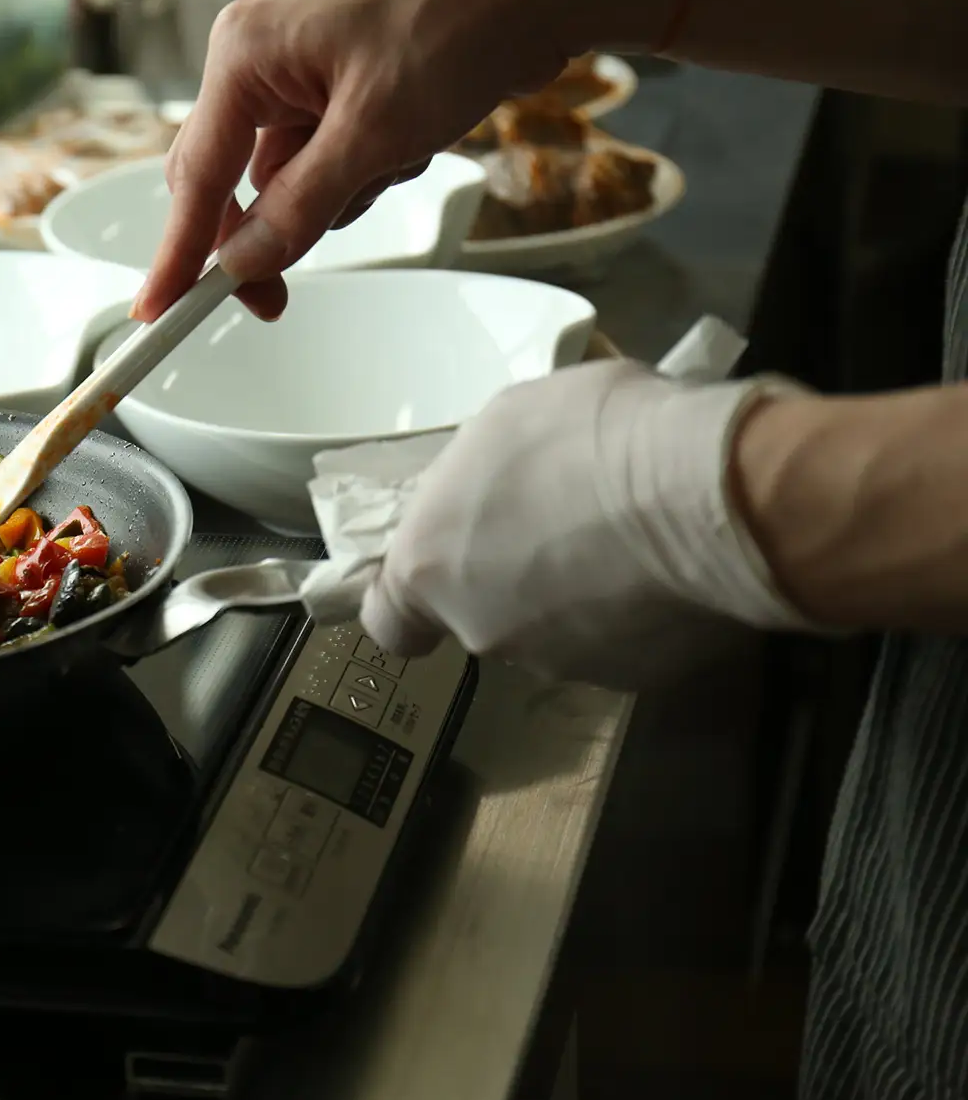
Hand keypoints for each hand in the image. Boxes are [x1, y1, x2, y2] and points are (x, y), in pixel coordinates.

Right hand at [132, 0, 679, 321]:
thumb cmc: (459, 21)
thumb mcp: (377, 131)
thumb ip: (300, 206)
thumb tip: (243, 262)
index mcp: (245, 55)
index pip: (196, 176)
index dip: (178, 253)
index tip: (158, 311)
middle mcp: (259, 61)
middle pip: (230, 183)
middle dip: (275, 227)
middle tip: (280, 299)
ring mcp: (299, 75)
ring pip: (288, 181)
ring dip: (341, 192)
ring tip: (401, 148)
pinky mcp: (339, 88)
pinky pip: (328, 161)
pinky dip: (368, 169)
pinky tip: (413, 136)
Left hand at [357, 361, 813, 688]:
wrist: (709, 495)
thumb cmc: (590, 435)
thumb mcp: (508, 421)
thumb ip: (483, 476)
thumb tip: (501, 487)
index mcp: (432, 569)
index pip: (390, 621)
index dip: (414, 602)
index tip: (442, 573)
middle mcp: (485, 631)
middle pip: (486, 613)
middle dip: (518, 575)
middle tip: (569, 519)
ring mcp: (562, 663)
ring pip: (559, 631)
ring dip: (583, 593)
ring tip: (634, 535)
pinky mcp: (639, 678)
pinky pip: (628, 640)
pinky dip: (642, 612)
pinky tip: (674, 566)